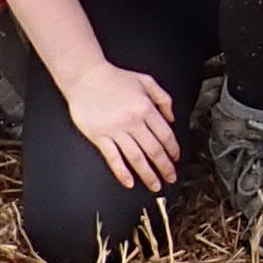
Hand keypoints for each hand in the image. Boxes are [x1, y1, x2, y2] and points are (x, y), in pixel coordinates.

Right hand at [61, 64, 183, 194]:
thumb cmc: (115, 78)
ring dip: (147, 174)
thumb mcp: (146, 81)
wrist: (86, 77)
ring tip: (154, 185)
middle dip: (164, 166)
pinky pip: (113, 158)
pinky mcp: (100, 137)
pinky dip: (122, 172)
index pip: (165, 134)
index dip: (173, 149)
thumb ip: (163, 99)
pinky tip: (129, 182)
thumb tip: (171, 118)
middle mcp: (133, 122)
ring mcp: (115, 131)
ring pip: (136, 157)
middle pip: (153, 149)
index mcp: (145, 108)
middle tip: (170, 178)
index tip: (176, 159)